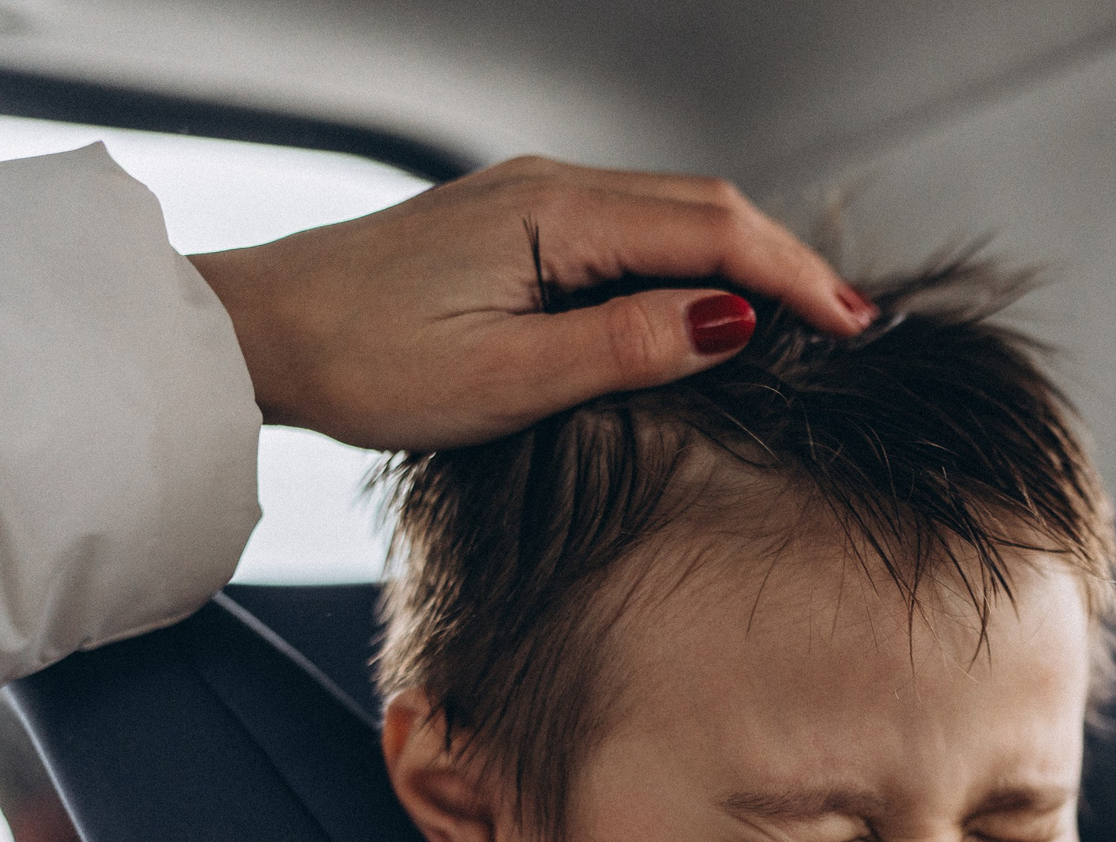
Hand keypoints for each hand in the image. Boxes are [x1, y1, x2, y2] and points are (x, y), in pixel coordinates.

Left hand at [186, 155, 873, 450]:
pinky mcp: (520, 227)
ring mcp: (535, 201)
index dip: (794, 278)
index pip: (711, 230)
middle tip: (854, 330)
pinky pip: (635, 230)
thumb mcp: (507, 378)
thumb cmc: (365, 363)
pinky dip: (696, 264)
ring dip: (747, 264)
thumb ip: (627, 347)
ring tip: (808, 323)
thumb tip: (733, 324)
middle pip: (706, 209)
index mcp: (553, 215)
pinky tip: (717, 308)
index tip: (854, 328)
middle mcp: (550, 188)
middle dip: (789, 264)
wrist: (261, 335)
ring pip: (675, 216)